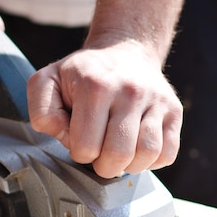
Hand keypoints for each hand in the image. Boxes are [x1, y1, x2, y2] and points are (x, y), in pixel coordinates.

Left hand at [27, 41, 182, 177]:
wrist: (125, 50)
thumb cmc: (84, 73)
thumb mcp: (48, 80)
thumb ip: (42, 110)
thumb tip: (63, 135)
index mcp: (95, 86)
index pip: (86, 147)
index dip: (79, 151)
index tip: (80, 138)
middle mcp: (130, 91)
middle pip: (118, 155)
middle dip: (103, 166)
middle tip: (99, 154)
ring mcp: (156, 100)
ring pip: (147, 155)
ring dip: (129, 165)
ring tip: (119, 152)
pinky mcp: (174, 110)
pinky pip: (168, 153)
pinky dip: (152, 161)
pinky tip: (138, 149)